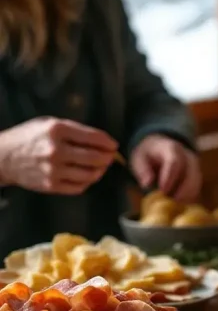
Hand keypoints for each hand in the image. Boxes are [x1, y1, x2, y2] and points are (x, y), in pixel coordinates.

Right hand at [0, 117, 116, 193]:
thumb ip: (75, 131)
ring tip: (100, 167)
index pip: (94, 138)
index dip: (108, 143)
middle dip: (108, 158)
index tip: (114, 145)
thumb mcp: (49, 124)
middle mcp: (56, 150)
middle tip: (110, 157)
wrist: (3, 157)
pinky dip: (88, 181)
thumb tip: (104, 142)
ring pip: (91, 174)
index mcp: (57, 130)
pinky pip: (80, 187)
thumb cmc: (29, 138)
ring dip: (100, 171)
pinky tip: (86, 175)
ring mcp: (54, 170)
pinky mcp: (51, 185)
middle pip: (96, 158)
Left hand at [131, 135, 200, 201]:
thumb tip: (147, 184)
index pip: (174, 162)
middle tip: (171, 202)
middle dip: (183, 190)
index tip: (163, 190)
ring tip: (172, 203)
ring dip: (186, 196)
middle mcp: (187, 157)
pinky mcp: (196, 177)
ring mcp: (194, 167)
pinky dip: (188, 198)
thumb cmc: (148, 155)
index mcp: (172, 148)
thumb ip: (142, 170)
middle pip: (192, 174)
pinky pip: (196, 189)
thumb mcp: (139, 158)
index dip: (170, 177)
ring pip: (196, 183)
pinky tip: (177, 204)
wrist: (160, 149)